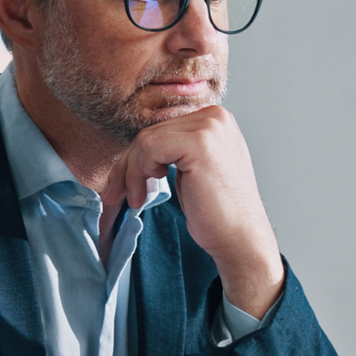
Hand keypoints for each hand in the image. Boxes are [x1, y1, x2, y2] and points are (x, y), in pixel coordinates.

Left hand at [110, 105, 283, 317]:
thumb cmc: (217, 212)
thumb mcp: (191, 170)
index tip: (121, 185)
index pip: (161, 128)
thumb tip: (131, 150)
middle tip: (114, 195)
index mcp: (215, 120)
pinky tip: (145, 196)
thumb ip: (172, 151)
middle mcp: (215, 116)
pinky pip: (149, 149)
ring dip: (131, 174)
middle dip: (127, 166)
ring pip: (145, 140)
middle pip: (151, 132)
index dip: (136, 157)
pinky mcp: (199, 142)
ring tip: (136, 200)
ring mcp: (209, 127)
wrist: (241, 239)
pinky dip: (138, 174)